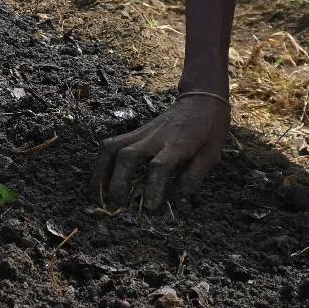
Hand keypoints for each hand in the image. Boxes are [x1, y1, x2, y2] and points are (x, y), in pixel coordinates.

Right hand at [93, 90, 229, 210]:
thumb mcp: (211, 155)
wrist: (200, 99)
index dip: (153, 188)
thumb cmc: (209, 129)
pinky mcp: (135, 132)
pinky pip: (112, 144)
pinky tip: (100, 178)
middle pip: (128, 156)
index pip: (160, 166)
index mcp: (178, 144)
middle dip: (118, 181)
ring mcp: (142, 133)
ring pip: (113, 147)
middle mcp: (155, 137)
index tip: (150, 208)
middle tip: (116, 204)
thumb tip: (179, 201)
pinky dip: (102, 162)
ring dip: (102, 171)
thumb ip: (194, 177)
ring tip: (97, 193)